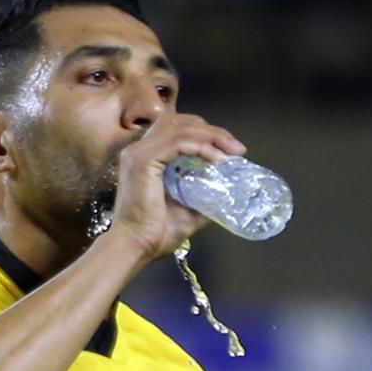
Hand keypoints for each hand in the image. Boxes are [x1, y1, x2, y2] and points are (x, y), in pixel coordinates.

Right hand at [108, 113, 246, 261]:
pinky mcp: (143, 161)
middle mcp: (139, 149)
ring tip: (234, 152)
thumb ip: (203, 198)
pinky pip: (178, 143)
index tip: (231, 151)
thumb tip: (226, 193)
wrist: (134, 248)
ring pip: (181, 128)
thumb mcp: (187, 211)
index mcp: (146, 158)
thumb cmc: (154, 235)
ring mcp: (138, 153)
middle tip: (237, 149)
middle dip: (213, 131)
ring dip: (212, 137)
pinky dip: (202, 147)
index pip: (177, 130)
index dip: (206, 135)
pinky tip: (218, 160)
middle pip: (181, 122)